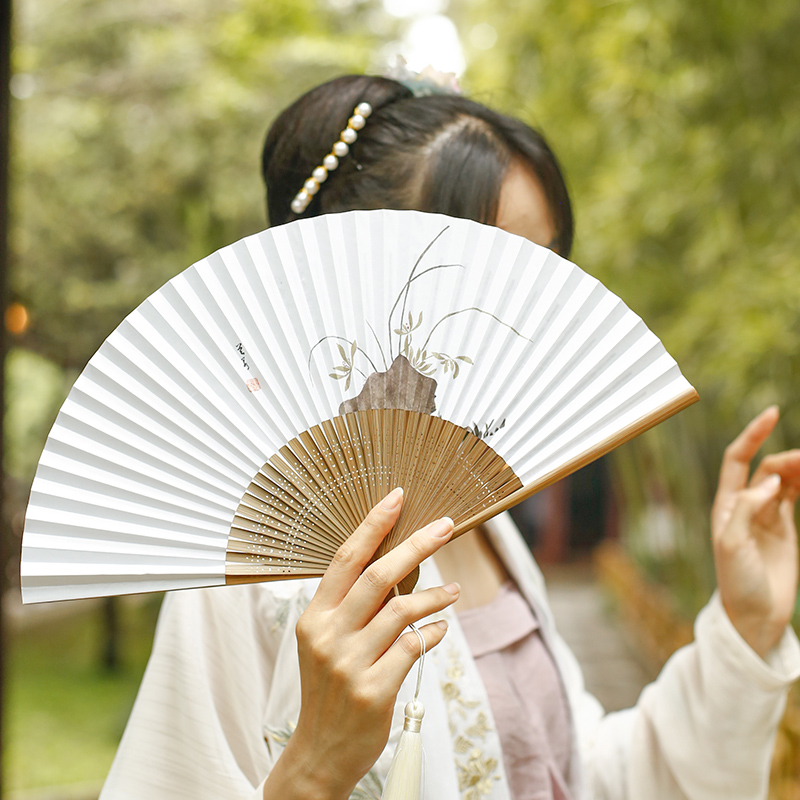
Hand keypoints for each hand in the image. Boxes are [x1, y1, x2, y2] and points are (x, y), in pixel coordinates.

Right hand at [268, 488, 458, 799]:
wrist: (319, 752)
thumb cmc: (328, 689)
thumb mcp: (326, 642)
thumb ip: (354, 606)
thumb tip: (399, 565)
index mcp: (313, 616)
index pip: (345, 558)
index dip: (373, 525)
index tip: (397, 498)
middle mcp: (328, 635)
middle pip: (378, 575)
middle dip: (416, 544)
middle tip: (445, 526)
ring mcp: (350, 664)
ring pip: (401, 610)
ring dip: (435, 595)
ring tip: (453, 590)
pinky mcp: (374, 690)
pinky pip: (414, 647)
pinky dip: (433, 632)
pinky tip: (440, 628)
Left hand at [712, 406, 799, 657]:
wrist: (754, 614)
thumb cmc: (736, 581)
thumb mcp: (733, 546)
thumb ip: (746, 511)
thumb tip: (769, 481)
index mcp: (725, 504)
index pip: (737, 459)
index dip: (753, 434)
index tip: (773, 412)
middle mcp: (744, 504)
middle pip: (767, 466)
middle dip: (787, 457)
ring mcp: (765, 513)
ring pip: (784, 478)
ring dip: (799, 466)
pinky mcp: (784, 525)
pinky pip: (796, 493)